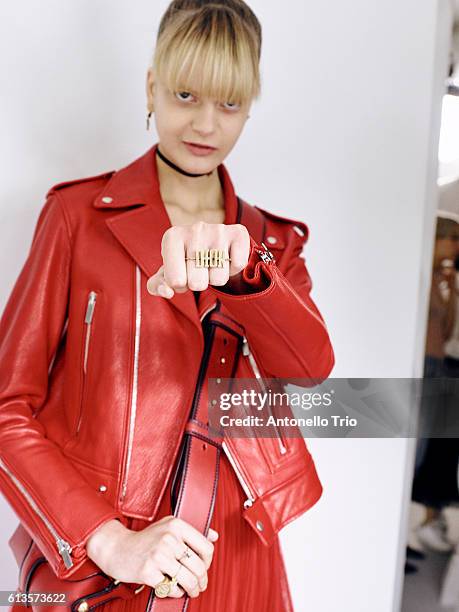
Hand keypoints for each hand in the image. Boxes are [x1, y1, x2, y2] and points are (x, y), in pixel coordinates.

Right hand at [86, 517, 218, 598]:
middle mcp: (169, 538)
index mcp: (176, 525)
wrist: (117, 548)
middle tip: (200, 585)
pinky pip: (171, 588)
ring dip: (192, 589)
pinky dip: (175, 592)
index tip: (204, 567)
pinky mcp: (148, 571)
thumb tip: (215, 535)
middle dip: (202, 580)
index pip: (206, 547)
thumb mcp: (168, 526)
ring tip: (192, 591)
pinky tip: (173, 589)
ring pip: (188, 579)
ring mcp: (158, 555)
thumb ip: (192, 531)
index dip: (208, 562)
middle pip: (199, 566)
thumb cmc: (146, 539)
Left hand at [146, 222, 249, 297]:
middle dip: (198, 284)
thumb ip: (157, 285)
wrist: (213, 243)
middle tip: (199, 271)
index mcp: (172, 237)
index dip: (180, 286)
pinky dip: (233, 270)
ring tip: (212, 265)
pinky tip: (226, 259)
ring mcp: (217, 230)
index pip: (175, 281)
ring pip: (218, 278)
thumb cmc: (185, 262)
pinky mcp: (238, 232)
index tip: (182, 274)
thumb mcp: (167, 273)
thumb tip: (167, 291)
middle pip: (197, 283)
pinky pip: (237, 266)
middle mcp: (194, 229)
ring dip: (216, 278)